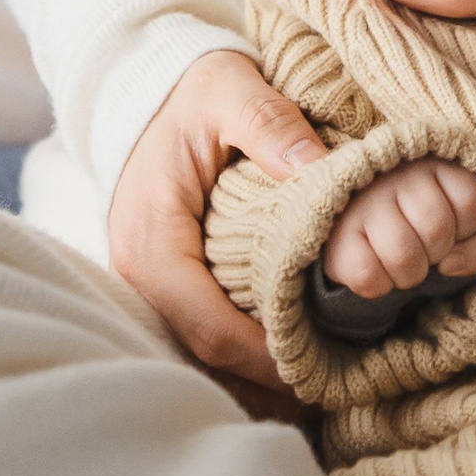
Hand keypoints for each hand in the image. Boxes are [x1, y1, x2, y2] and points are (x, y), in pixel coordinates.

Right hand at [108, 49, 327, 385]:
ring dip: (256, 373)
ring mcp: (149, 283)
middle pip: (206, 353)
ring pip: (203, 350)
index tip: (321, 367)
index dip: (266, 357)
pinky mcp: (164, 280)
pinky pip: (203, 329)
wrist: (143, 86)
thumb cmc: (188, 90)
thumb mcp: (227, 87)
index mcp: (152, 244)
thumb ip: (270, 123)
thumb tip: (317, 168)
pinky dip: (245, 350)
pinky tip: (291, 356)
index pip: (209, 326)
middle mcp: (141, 276)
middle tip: (334, 389)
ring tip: (321, 386)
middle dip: (267, 378)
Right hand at [321, 160, 475, 300]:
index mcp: (432, 163)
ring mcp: (363, 204)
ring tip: (399, 262)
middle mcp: (395, 176)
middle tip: (420, 248)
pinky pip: (368, 277)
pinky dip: (379, 285)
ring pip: (405, 257)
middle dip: (436, 254)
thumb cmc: (417, 226)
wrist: (348, 222)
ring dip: (409, 275)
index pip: (470, 199)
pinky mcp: (336, 237)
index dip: (466, 228)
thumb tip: (450, 266)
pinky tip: (375, 268)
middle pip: (438, 232)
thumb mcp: (462, 229)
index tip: (450, 226)